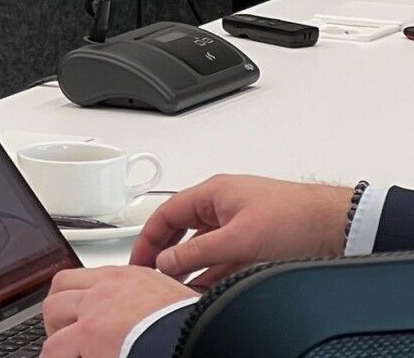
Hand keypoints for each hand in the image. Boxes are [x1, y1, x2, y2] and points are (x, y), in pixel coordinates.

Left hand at [41, 267, 192, 357]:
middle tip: (62, 331)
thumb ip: (152, 304)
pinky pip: (55, 348)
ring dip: (54, 331)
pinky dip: (54, 357)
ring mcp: (94, 309)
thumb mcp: (173, 301)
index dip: (77, 296)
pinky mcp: (89, 334)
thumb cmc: (196, 324)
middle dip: (58, 309)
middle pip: (61, 287)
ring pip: (53, 311)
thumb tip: (150, 321)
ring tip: (61, 351)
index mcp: (129, 277)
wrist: (202, 335)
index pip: (88, 278)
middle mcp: (107, 287)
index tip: (78, 312)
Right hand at [129, 175, 352, 287]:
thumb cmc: (297, 217)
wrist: (342, 226)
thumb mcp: (239, 239)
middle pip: (182, 229)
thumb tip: (167, 262)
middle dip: (166, 252)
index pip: (166, 214)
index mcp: (213, 193)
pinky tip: (207, 287)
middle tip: (152, 274)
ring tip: (177, 286)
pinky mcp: (257, 240)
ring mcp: (240, 222)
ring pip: (203, 245)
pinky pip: (223, 256)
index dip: (148, 238)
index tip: (138, 260)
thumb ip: (198, 252)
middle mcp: (224, 205)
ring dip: (190, 266)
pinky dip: (212, 272)